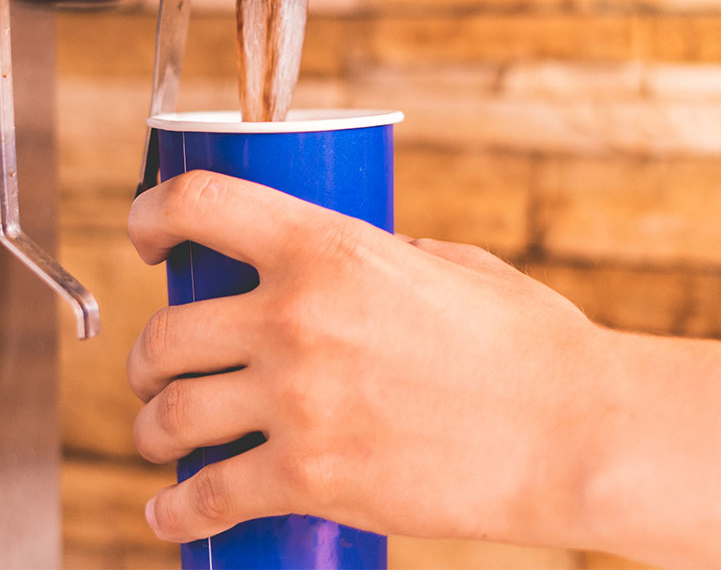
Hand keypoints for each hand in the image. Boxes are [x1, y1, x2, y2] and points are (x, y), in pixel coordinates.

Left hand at [126, 170, 607, 546]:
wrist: (575, 432)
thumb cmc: (530, 344)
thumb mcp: (453, 266)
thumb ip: (388, 255)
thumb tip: (356, 263)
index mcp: (326, 247)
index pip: (199, 204)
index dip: (150, 216)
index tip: (147, 239)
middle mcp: (294, 315)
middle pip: (164, 334)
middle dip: (146, 358)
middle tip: (156, 371)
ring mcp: (296, 399)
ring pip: (169, 416)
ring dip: (150, 430)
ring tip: (161, 440)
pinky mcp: (310, 476)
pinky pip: (207, 499)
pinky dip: (177, 513)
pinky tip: (172, 515)